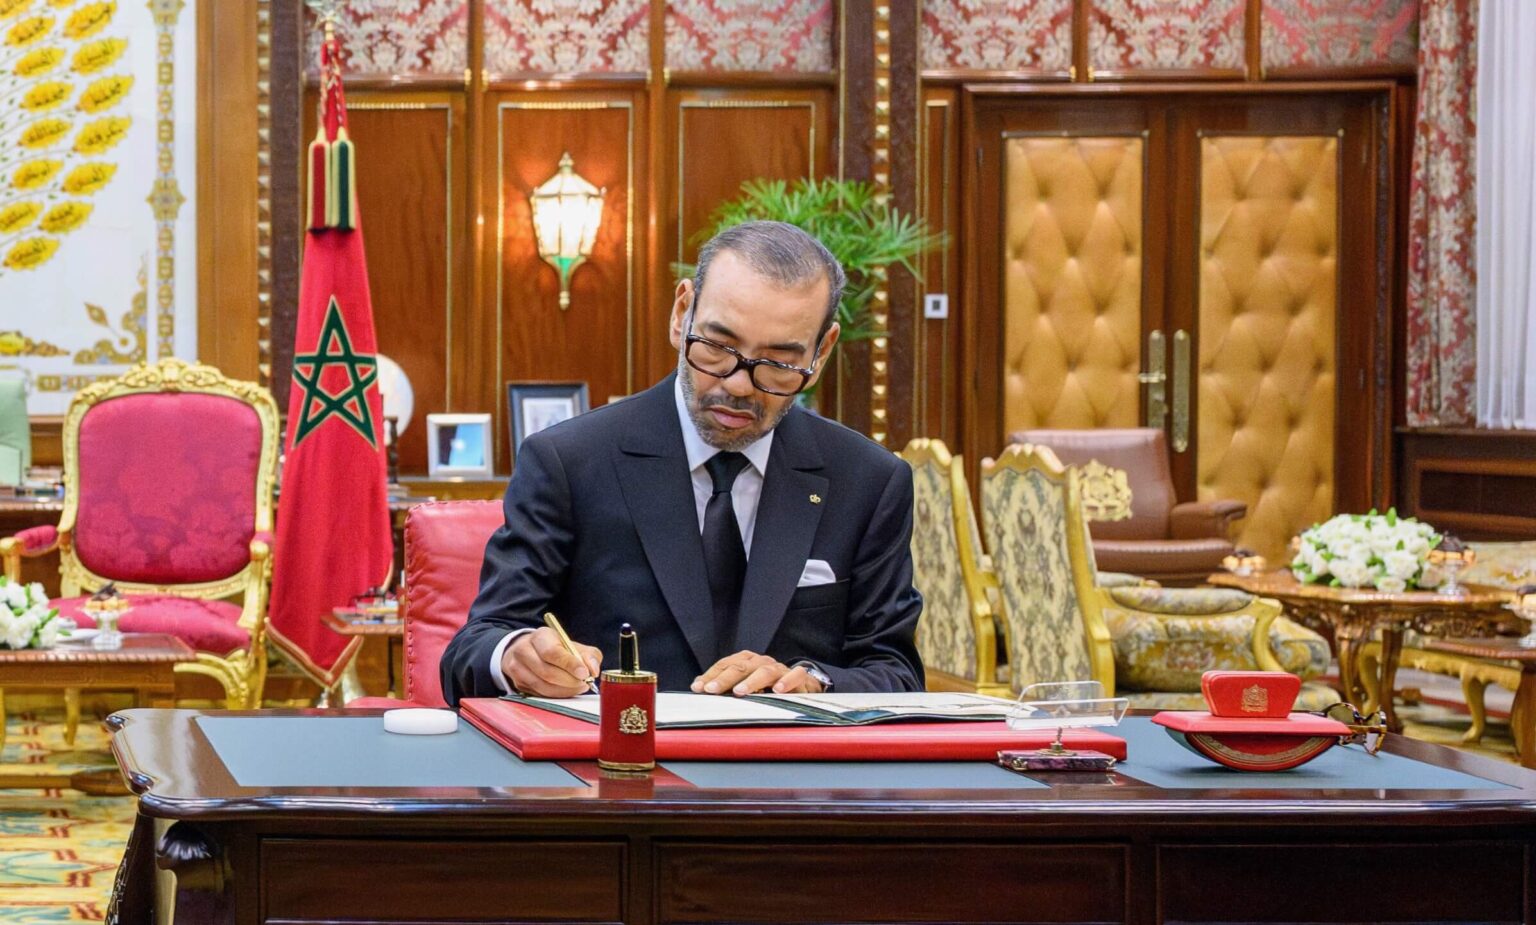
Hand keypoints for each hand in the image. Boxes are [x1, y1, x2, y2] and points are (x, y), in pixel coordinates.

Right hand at [501, 627, 601, 696]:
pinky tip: (567, 690)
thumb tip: (593, 670)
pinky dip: (558, 694)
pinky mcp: (518, 684)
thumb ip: (588, 655)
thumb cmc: (553, 647)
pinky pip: (540, 694)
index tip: (585, 673)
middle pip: (547, 672)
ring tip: (579, 686)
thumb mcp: (572, 644)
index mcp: (539, 637)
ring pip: (543, 686)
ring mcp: (517, 668)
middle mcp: (524, 651)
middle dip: (570, 681)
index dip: (570, 665)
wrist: (528, 650)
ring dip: (566, 690)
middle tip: (585, 682)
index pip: (553, 652)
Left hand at [691, 650, 824, 695]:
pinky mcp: (799, 677)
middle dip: (725, 678)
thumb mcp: (744, 684)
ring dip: (751, 681)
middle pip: (741, 666)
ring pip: (764, 671)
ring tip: (739, 692)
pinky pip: (794, 675)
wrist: (800, 685)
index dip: (711, 675)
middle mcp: (761, 662)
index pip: (725, 664)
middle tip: (712, 690)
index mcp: (747, 661)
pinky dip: (787, 682)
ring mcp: (780, 668)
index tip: (698, 688)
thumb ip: (724, 685)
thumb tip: (698, 686)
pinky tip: (778, 691)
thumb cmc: (767, 686)